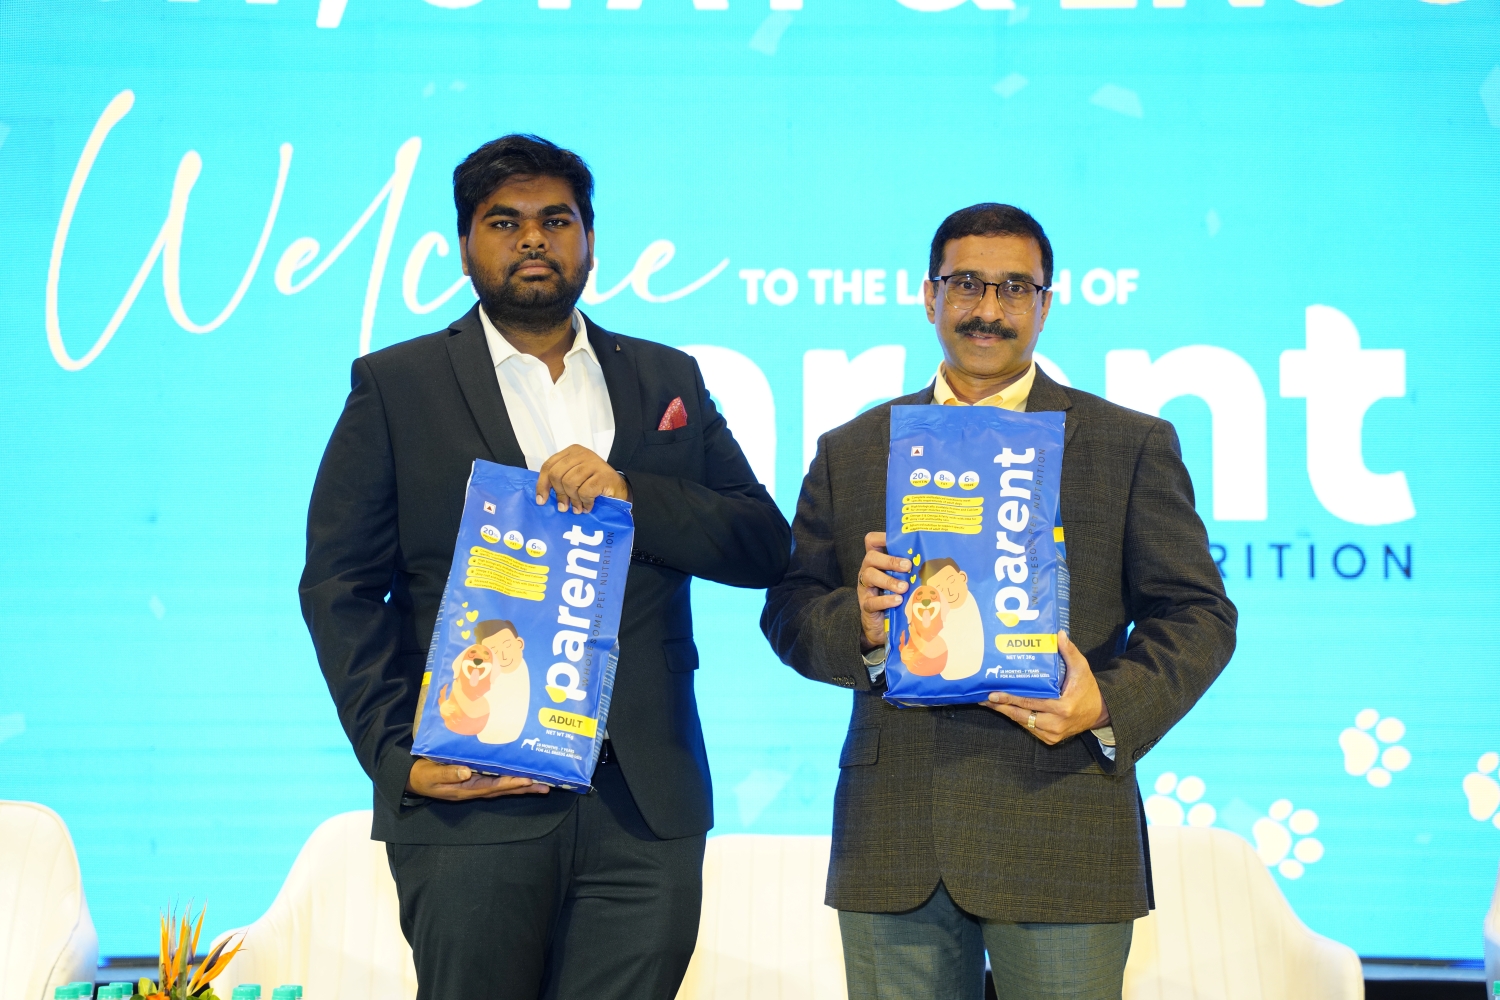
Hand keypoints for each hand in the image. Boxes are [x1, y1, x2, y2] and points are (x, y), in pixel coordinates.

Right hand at [405, 757, 550, 800]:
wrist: (413, 779)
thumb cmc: (422, 775)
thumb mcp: (431, 775)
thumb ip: (447, 773)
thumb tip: (466, 772)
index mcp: (466, 789)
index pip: (493, 787)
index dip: (511, 784)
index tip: (527, 780)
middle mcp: (474, 790)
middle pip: (504, 790)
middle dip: (524, 788)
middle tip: (546, 786)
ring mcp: (475, 786)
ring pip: (502, 787)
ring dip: (522, 785)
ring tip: (541, 783)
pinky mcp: (474, 780)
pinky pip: (496, 781)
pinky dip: (510, 779)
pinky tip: (522, 776)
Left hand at [536, 445, 630, 513]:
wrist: (619, 487)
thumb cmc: (594, 483)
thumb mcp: (573, 477)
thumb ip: (559, 481)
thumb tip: (542, 498)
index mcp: (571, 452)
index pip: (548, 466)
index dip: (542, 484)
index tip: (541, 500)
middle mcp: (582, 454)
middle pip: (557, 475)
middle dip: (559, 494)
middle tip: (564, 507)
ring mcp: (593, 463)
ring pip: (569, 483)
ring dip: (574, 500)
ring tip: (578, 507)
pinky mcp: (603, 475)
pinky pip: (584, 492)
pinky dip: (585, 502)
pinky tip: (588, 506)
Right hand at [857, 532, 910, 651]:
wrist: (882, 627)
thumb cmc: (896, 598)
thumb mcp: (903, 581)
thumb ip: (910, 570)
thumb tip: (934, 560)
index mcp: (878, 562)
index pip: (872, 542)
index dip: (882, 537)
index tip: (896, 540)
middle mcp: (868, 571)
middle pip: (871, 557)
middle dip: (890, 560)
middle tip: (908, 566)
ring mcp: (865, 589)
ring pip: (869, 576)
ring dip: (889, 580)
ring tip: (904, 587)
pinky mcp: (866, 606)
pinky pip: (872, 600)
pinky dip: (886, 600)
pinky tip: (898, 600)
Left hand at [979, 631, 1109, 744]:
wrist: (1099, 712)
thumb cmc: (1087, 688)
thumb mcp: (1081, 668)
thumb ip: (1069, 652)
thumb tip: (1059, 634)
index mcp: (1063, 707)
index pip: (1031, 702)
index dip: (1010, 699)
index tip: (994, 693)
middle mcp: (1056, 724)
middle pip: (1022, 716)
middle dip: (1002, 707)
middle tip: (984, 699)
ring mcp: (1053, 734)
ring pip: (1024, 723)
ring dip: (1007, 713)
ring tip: (990, 704)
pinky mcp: (1051, 739)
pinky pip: (1030, 729)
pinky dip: (1018, 719)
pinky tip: (1006, 709)